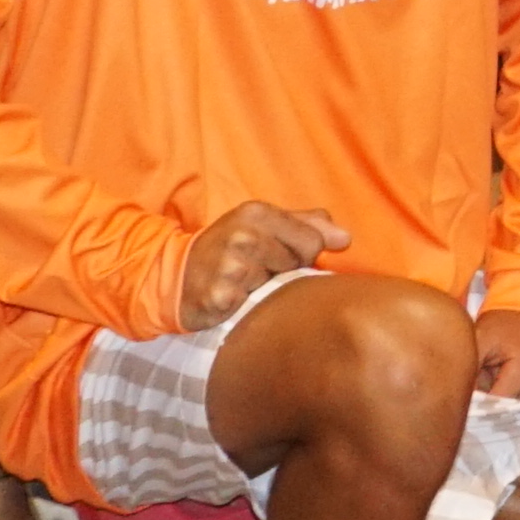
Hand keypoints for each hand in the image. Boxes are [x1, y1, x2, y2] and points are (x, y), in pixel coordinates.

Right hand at [177, 197, 349, 330]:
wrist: (173, 277)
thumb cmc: (228, 251)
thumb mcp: (263, 226)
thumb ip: (308, 225)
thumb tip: (346, 239)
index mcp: (256, 212)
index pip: (313, 240)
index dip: (301, 254)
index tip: (275, 255)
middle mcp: (242, 235)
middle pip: (297, 263)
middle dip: (281, 271)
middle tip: (252, 270)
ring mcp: (229, 266)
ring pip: (276, 286)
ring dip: (261, 290)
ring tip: (240, 283)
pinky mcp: (220, 297)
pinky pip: (253, 306)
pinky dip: (244, 307)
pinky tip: (230, 300)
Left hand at [469, 305, 519, 400]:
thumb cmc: (502, 321)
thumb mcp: (478, 340)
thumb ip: (468, 372)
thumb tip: (461, 402)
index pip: (497, 402)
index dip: (481, 397)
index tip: (472, 385)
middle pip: (510, 405)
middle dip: (494, 394)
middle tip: (488, 371)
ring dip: (507, 392)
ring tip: (502, 369)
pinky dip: (519, 389)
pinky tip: (514, 372)